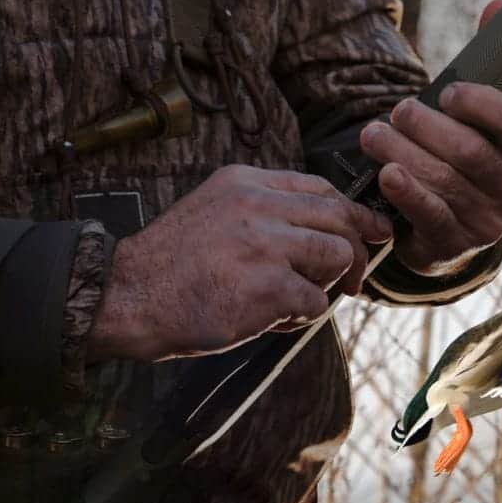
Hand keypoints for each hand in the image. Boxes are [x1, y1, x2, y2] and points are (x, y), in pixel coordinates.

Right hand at [87, 164, 391, 361]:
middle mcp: (258, 204)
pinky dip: (302, 316)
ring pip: (337, 255)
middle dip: (358, 250)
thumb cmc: (173, 264)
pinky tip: (273, 321)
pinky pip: (316, 301)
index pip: (320, 188)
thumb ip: (263, 211)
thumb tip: (323, 230)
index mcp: (245, 182)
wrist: (130, 296)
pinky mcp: (269, 285)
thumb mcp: (215, 211)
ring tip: (297, 301)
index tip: (372, 231)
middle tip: (354, 280)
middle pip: (340, 217)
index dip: (353, 212)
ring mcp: (265, 243)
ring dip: (328, 285)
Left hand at [359, 0, 501, 274]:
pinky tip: (385, 173)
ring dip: (403, 153)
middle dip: (427, 127)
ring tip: (372, 134)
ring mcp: (488, 223)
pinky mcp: (454, 244)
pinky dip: (406, 192)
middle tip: (395, 111)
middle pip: (470, 153)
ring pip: (443, 181)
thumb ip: (489, 61)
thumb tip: (498, 3)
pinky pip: (430, 215)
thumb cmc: (464, 154)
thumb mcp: (478, 113)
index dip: (482, 105)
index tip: (448, 91)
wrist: (449, 223)